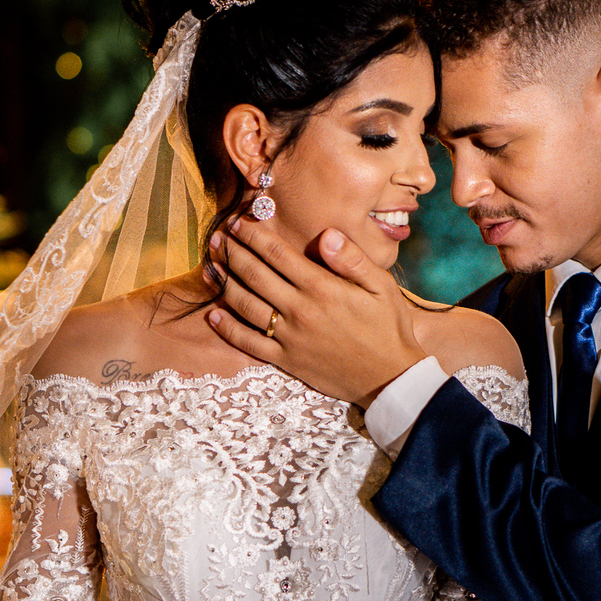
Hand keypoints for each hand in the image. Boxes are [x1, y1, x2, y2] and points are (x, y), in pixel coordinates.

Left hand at [206, 220, 426, 406]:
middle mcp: (300, 310)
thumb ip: (352, 259)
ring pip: (246, 305)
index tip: (240, 222)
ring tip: (209, 267)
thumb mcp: (382, 287)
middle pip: (255, 275)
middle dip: (233, 253)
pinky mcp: (286, 360)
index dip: (255, 236)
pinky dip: (229, 329)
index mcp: (322, 288)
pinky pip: (250, 343)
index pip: (278, 255)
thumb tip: (326, 234)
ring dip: (224, 283)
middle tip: (216, 239)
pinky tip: (214, 316)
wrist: (390, 377)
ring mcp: (290, 337)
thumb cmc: (388, 327)